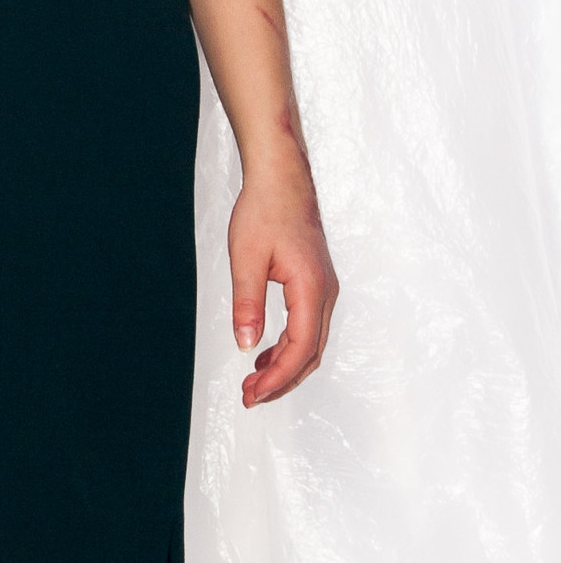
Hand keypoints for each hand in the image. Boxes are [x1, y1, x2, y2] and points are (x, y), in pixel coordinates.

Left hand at [228, 152, 337, 407]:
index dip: (277, 379)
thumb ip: (247, 303)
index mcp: (311, 289)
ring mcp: (324, 289)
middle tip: (249, 396)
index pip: (300, 350)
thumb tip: (246, 346)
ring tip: (254, 381)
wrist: (281, 177)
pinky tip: (265, 352)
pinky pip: (308, 326)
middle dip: (282, 381)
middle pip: (310, 354)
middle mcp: (325, 293)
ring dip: (285, 366)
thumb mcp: (246, 257)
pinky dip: (289, 347)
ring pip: (311, 343)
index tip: (251, 393)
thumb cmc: (264, 210)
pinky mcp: (316, 283)